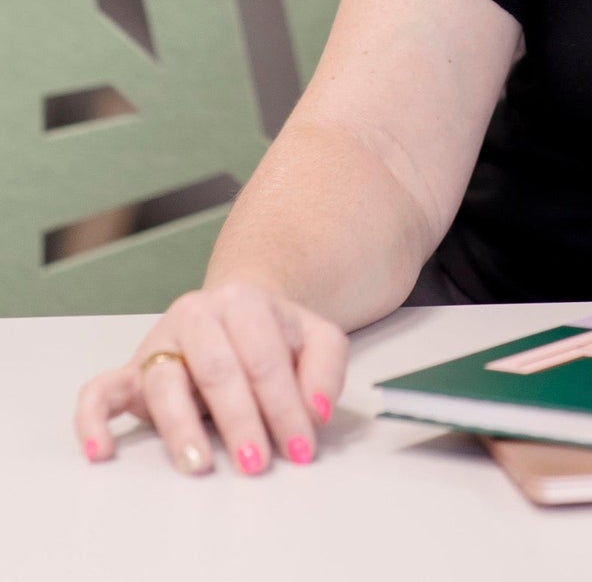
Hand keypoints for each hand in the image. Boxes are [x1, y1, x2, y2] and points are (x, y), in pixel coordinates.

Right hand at [74, 280, 347, 475]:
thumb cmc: (274, 334)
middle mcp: (196, 315)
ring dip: (180, 427)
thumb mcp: (315, 338)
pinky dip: (92, 421)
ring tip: (200, 464)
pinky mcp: (129, 373)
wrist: (235, 310)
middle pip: (217, 369)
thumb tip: (317, 411)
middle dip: (240, 419)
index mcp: (243, 301)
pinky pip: (99, 392)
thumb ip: (326, 368)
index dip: (285, 406)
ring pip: (163, 382)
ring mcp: (159, 342)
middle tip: (256, 463)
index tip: (301, 448)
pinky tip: (102, 452)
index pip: (265, 358)